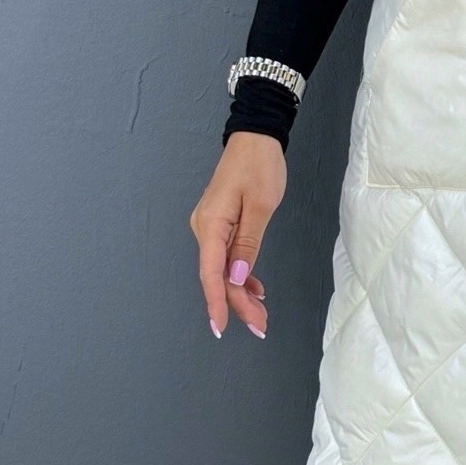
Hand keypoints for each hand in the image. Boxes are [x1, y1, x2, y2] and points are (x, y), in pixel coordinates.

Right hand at [190, 132, 285, 338]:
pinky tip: (255, 289)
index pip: (211, 273)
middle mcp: (205, 228)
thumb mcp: (260, 206)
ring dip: (241, 292)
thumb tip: (238, 277)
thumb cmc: (259, 166)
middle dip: (238, 303)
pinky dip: (241, 274)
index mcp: (211, 225)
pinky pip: (227, 256)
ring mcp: (211, 226)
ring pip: (222, 268)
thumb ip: (248, 243)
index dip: (217, 302)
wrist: (254, 137)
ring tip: (260, 315)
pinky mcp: (220, 223)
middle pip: (218, 275)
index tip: (221, 327)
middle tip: (260, 326)